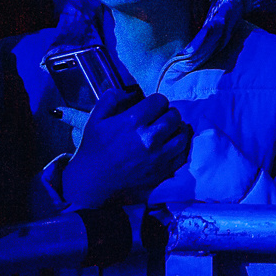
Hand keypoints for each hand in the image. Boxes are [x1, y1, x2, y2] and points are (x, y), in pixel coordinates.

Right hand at [60, 86, 191, 209]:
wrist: (93, 183)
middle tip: (161, 118)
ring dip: (177, 130)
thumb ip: (110, 99)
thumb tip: (126, 92)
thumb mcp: (95, 119)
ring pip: (182, 135)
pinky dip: (180, 148)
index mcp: (133, 122)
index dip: (156, 102)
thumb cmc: (94, 150)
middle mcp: (150, 138)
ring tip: (170, 131)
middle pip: (174, 116)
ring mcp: (159, 157)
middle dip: (168, 114)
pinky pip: (182, 155)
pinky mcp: (163, 172)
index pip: (160, 101)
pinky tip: (172, 146)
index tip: (151, 108)